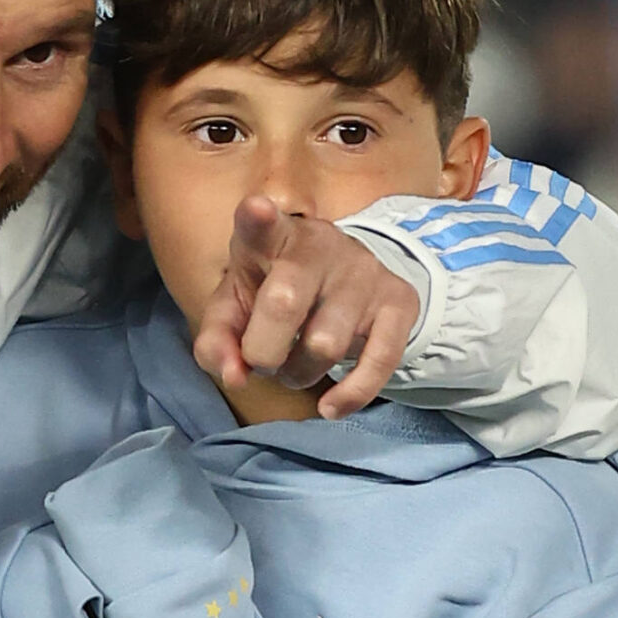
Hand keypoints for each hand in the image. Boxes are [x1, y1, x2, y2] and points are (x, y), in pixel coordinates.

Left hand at [191, 197, 419, 418]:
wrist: (342, 279)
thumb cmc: (272, 290)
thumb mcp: (235, 307)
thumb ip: (218, 341)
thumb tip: (234, 376)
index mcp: (270, 237)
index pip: (260, 224)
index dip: (257, 218)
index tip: (256, 209)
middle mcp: (319, 245)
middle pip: (284, 304)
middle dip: (263, 351)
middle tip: (263, 359)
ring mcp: (363, 271)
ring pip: (325, 344)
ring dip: (300, 374)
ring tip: (294, 367)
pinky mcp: (399, 300)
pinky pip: (381, 360)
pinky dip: (352, 394)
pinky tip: (330, 407)